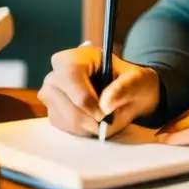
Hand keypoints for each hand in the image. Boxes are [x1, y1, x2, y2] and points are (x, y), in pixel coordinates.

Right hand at [37, 43, 160, 139]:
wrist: (128, 93)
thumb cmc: (132, 82)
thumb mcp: (138, 80)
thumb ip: (125, 88)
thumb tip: (105, 106)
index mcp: (76, 57)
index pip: (71, 76)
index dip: (87, 100)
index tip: (105, 114)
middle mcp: (57, 73)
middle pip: (66, 103)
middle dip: (91, 119)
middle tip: (110, 121)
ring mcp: (50, 93)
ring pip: (66, 119)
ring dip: (89, 127)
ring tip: (106, 118)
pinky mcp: (52, 111)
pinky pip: (65, 128)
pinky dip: (83, 131)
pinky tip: (95, 121)